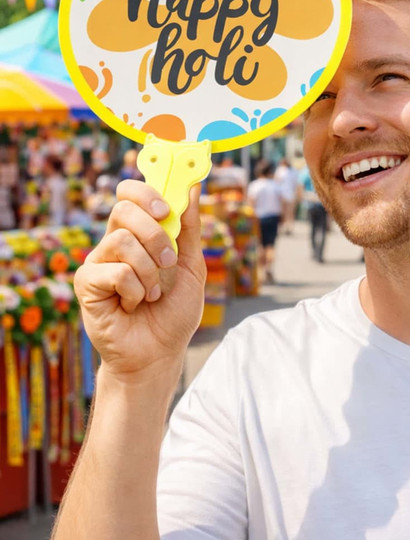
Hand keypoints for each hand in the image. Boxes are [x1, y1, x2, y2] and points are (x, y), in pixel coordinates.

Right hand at [74, 180, 205, 382]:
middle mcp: (115, 243)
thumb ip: (189, 228)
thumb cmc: (175, 310)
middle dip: (155, 233)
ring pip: (122, 240)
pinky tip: (134, 305)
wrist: (160, 352)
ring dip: (150, 270)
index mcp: (138, 234)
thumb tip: (192, 187)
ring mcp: (98, 262)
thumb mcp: (192, 265)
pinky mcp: (87, 284)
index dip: (146, 193)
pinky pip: (116, 271)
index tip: (166, 208)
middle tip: (169, 260)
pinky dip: (136, 290)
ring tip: (154, 293)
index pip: (130, 194)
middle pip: (124, 209)